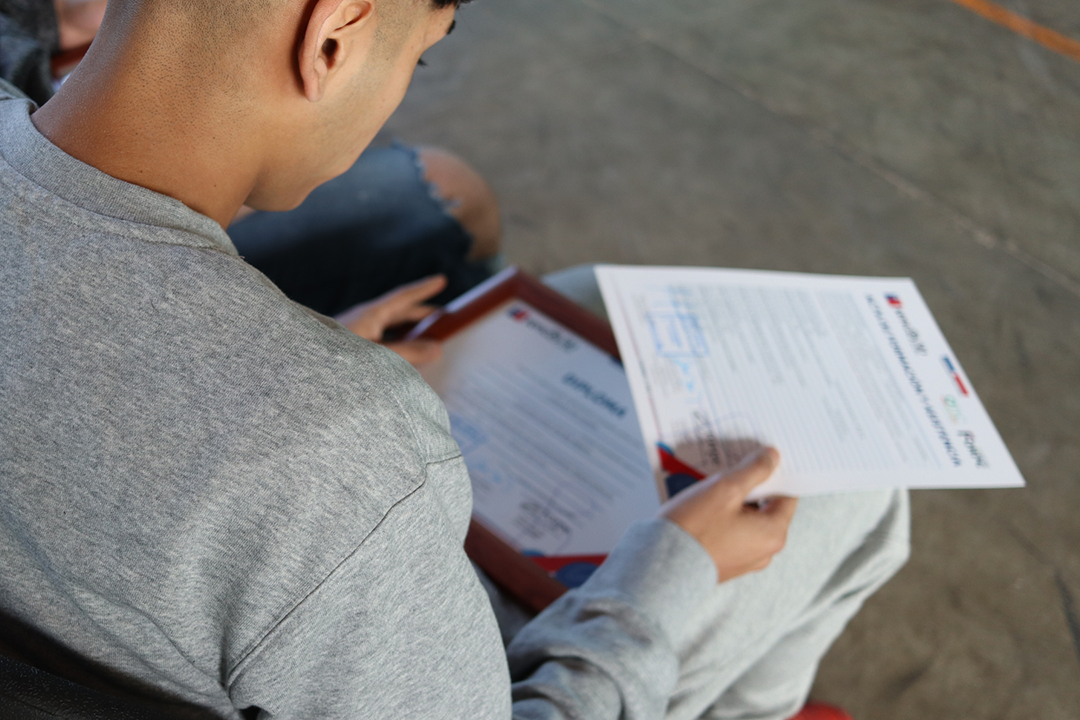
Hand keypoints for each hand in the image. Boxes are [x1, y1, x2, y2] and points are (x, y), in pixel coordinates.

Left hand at [335, 275, 446, 365]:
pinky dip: (396, 347)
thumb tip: (436, 348)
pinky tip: (401, 363)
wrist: (300, 369)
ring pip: (389, 329)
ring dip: (409, 334)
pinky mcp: (348, 349)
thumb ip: (408, 353)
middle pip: (398, 313)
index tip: (441, 280)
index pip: (403, 297)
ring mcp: (355, 334)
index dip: (423, 289)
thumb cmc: (336, 360)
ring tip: (426, 343)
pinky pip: (380, 343)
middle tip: (443, 317)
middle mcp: (363, 320)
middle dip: (421, 315)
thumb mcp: (378, 356)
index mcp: (371, 314)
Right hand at [660, 447, 796, 581]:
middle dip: (750, 487)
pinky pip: (732, 535)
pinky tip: (704, 509)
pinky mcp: (725, 564)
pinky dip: (723, 520)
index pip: (787, 495)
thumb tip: (772, 457)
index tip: (760, 458)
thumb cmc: (695, 527)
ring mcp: (745, 561)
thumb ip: (754, 470)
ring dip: (733, 503)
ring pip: (747, 521)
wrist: (662, 567)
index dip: (775, 474)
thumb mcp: (726, 489)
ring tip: (711, 489)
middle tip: (730, 470)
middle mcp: (764, 552)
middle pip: (766, 508)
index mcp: (773, 534)